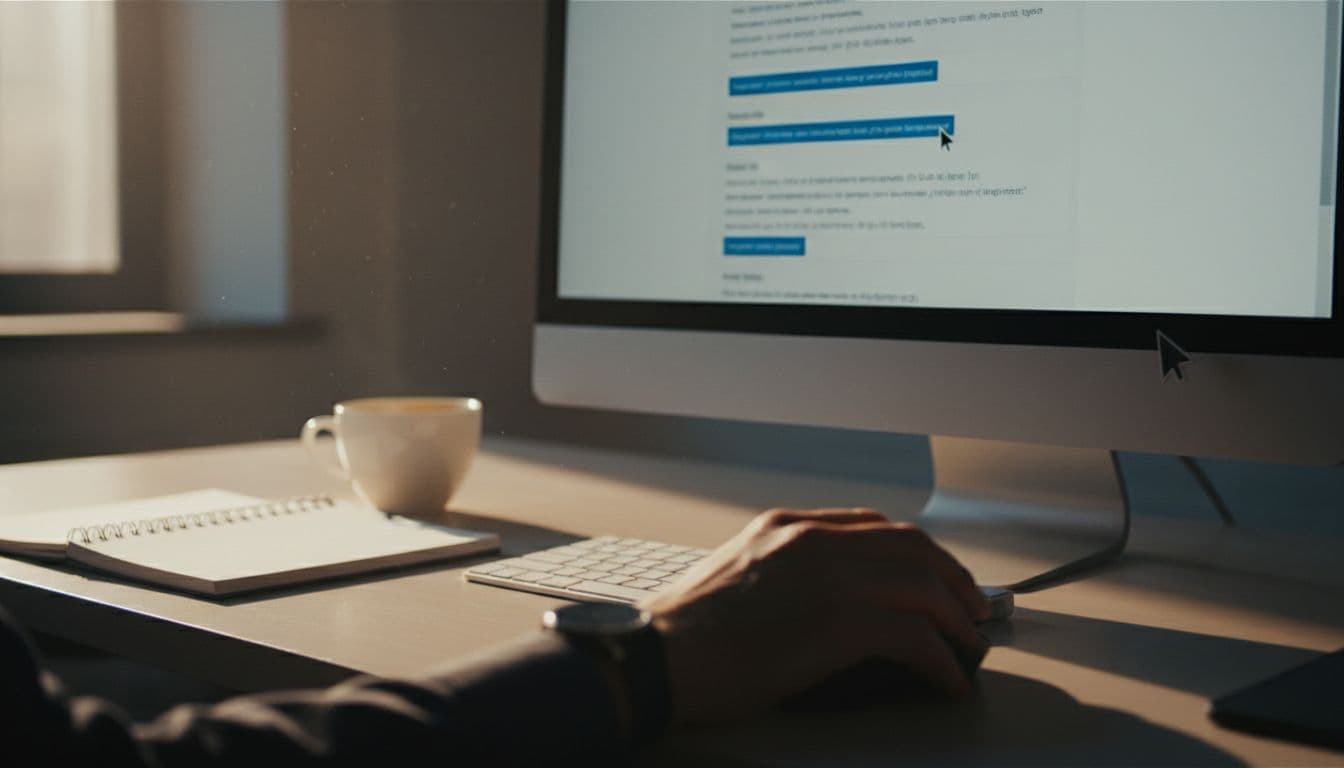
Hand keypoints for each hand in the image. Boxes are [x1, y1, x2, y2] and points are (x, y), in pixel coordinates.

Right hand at [644, 507, 990, 722]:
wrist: (654, 657)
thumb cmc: (682, 632)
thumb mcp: (736, 575)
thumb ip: (784, 574)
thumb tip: (831, 606)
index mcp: (787, 527)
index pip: (874, 525)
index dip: (918, 552)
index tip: (936, 576)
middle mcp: (811, 540)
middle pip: (912, 546)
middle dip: (952, 579)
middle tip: (971, 610)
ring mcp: (827, 577)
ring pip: (923, 586)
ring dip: (957, 621)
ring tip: (969, 648)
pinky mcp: (836, 622)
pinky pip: (914, 636)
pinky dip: (941, 660)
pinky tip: (946, 680)